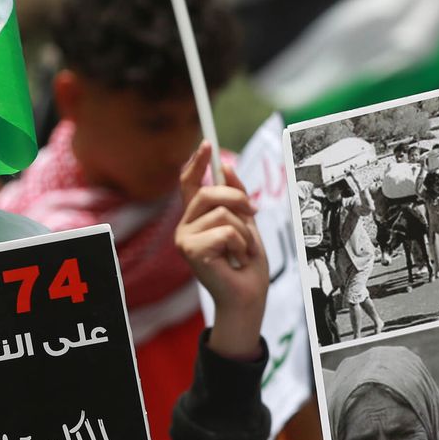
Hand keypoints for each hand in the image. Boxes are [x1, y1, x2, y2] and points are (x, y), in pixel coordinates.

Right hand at [174, 144, 266, 359]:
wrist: (247, 296)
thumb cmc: (246, 264)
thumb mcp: (246, 223)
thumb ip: (235, 197)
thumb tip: (225, 166)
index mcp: (196, 219)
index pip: (189, 183)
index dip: (197, 162)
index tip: (207, 143)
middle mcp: (185, 227)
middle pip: (210, 192)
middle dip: (239, 199)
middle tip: (254, 215)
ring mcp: (185, 240)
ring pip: (222, 212)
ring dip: (244, 231)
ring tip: (242, 250)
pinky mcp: (191, 252)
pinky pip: (224, 231)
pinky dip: (240, 244)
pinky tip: (236, 259)